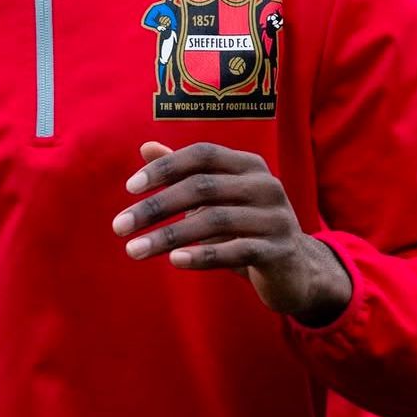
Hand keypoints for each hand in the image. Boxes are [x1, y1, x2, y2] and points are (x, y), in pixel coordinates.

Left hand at [112, 141, 351, 325]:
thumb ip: (183, 173)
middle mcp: (265, 185)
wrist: (296, 270)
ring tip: (134, 250)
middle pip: (202, 188)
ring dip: (168, 236)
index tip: (129, 188)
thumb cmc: (246, 226)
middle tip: (120, 226)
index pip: (201, 155)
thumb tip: (144, 146)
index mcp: (248, 165)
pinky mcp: (279, 251)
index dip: (165, 168)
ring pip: (214, 221)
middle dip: (156, 207)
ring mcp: (276, 217)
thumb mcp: (217, 198)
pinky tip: (174, 261)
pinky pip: (236, 250)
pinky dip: (203, 255)